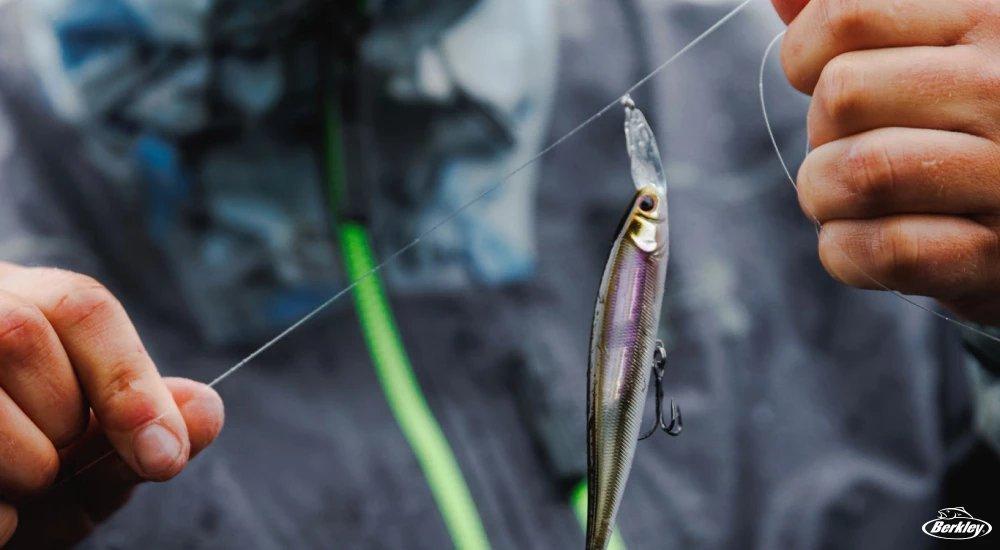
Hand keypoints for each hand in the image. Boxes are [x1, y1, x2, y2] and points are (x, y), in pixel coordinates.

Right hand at [0, 263, 223, 546]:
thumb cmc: (19, 470)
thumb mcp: (84, 452)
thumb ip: (141, 428)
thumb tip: (206, 411)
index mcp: (15, 301)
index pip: (78, 307)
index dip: (128, 382)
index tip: (164, 458)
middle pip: (22, 338)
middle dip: (59, 427)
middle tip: (51, 468)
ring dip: (20, 469)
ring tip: (15, 489)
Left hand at [772, 0, 999, 322]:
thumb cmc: (968, 121)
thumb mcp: (933, 42)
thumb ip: (862, 11)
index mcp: (989, 15)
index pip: (844, 14)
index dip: (805, 53)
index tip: (826, 75)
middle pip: (840, 96)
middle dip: (819, 130)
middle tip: (853, 144)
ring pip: (857, 174)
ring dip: (825, 195)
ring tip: (855, 196)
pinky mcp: (997, 256)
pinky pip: (886, 249)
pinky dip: (850, 251)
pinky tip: (871, 239)